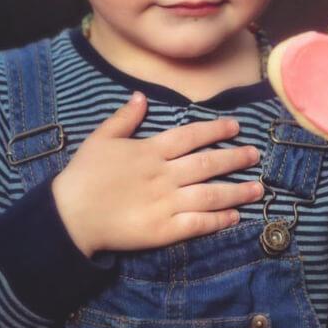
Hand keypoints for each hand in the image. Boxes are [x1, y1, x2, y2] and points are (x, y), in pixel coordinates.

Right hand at [50, 93, 265, 256]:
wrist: (69, 216)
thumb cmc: (83, 175)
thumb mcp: (100, 139)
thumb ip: (124, 118)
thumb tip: (141, 97)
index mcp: (149, 151)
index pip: (190, 136)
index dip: (215, 130)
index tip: (235, 127)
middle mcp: (162, 175)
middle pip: (207, 163)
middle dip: (235, 158)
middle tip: (255, 155)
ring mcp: (165, 203)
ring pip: (210, 194)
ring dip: (237, 191)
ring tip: (258, 188)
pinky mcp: (163, 230)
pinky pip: (197, 223)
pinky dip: (218, 220)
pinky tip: (235, 217)